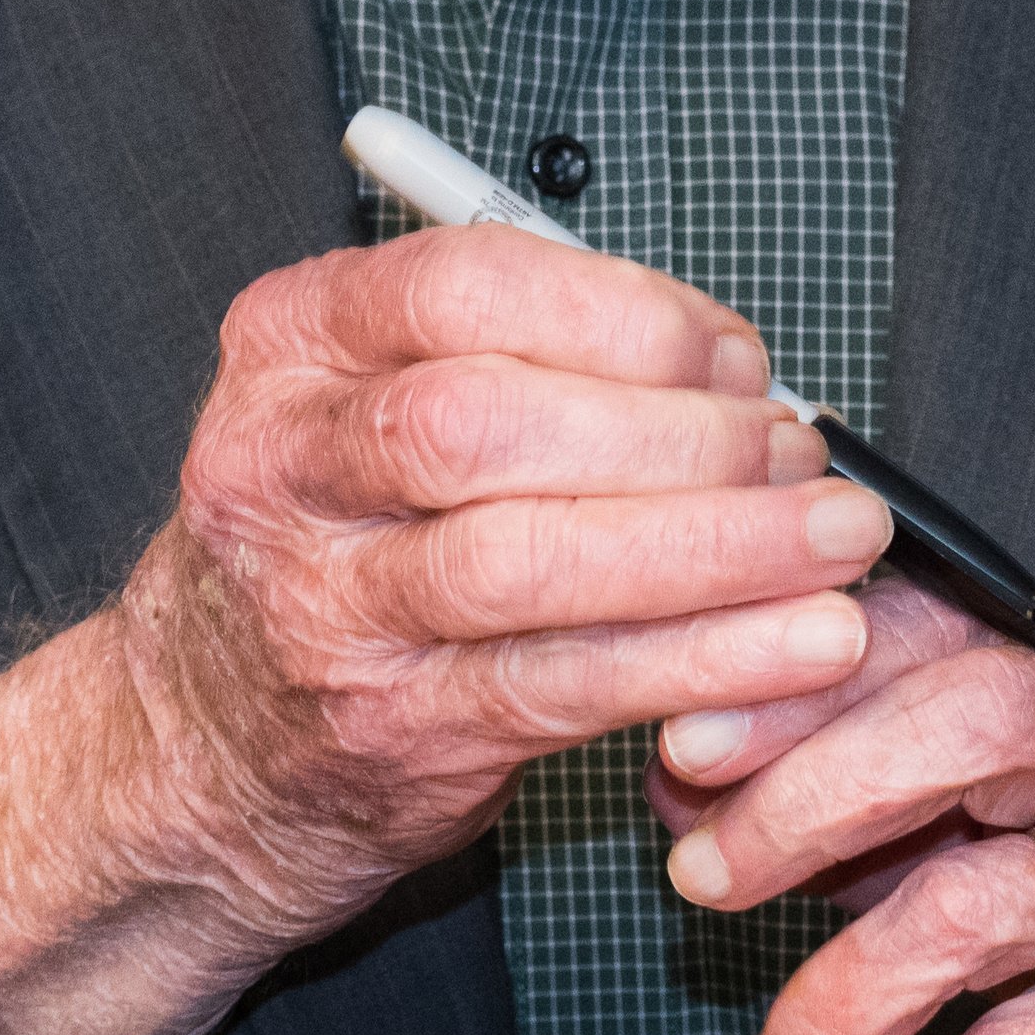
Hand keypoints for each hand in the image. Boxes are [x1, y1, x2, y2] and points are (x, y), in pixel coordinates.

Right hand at [0, 226, 897, 1034]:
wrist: (196, 748)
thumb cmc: (335, 552)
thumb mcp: (370, 413)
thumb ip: (528, 366)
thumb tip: (739, 368)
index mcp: (290, 346)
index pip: (460, 285)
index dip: (623, 311)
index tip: (734, 354)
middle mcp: (282, 465)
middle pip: (488, 421)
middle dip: (677, 434)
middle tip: (801, 456)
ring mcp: (323, 605)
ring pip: (527, 561)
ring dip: (713, 551)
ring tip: (837, 546)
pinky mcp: (389, 728)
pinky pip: (563, 686)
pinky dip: (699, 661)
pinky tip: (797, 649)